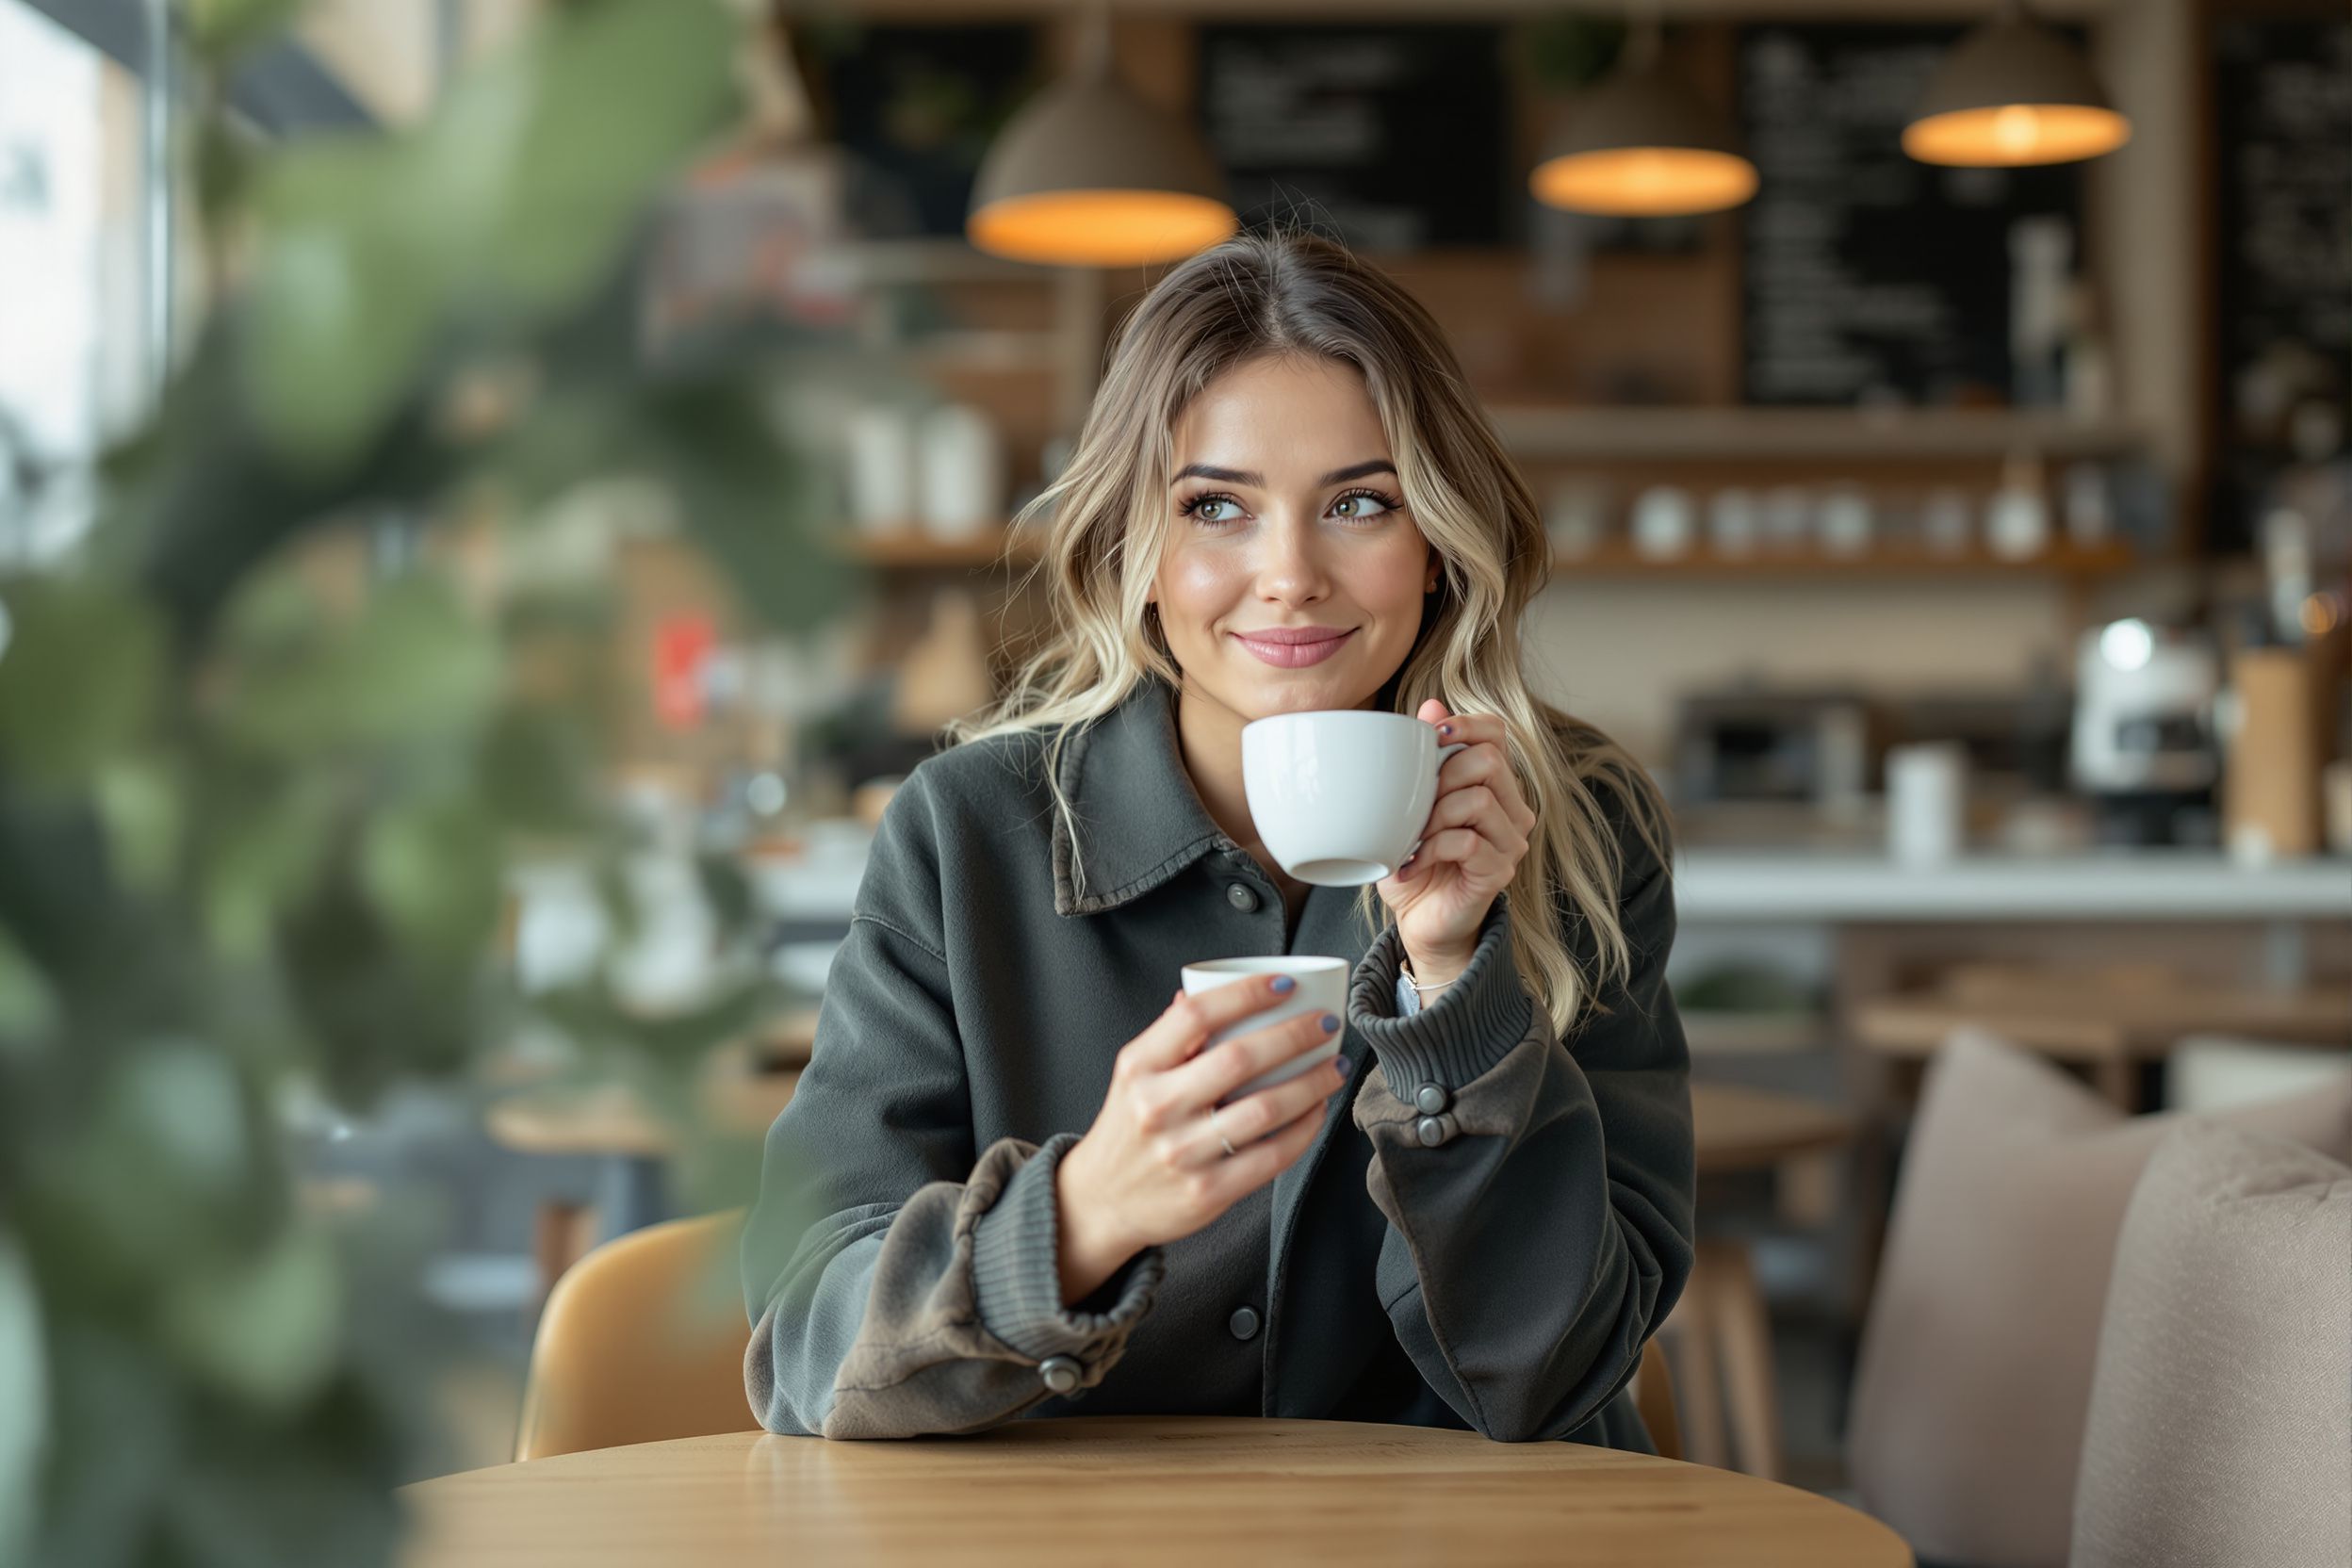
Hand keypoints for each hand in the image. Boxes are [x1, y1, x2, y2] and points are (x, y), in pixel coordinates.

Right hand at [1054, 976, 1349, 1304]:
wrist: (1102, 1200)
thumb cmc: (1129, 1127)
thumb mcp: (1134, 1074)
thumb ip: (1172, 1035)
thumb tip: (1206, 987)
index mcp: (1139, 1067)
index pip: (1196, 1015)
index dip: (1246, 994)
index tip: (1285, 985)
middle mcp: (1158, 1107)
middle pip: (1240, 1059)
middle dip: (1296, 1035)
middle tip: (1327, 1024)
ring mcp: (1183, 1153)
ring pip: (1265, 1109)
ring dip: (1312, 1083)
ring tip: (1334, 1067)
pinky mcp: (1207, 1192)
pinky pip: (1271, 1156)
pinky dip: (1304, 1129)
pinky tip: (1316, 1110)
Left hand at [1376, 700, 1535, 989]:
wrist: (1421, 921)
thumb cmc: (1416, 862)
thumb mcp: (1408, 807)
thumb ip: (1421, 760)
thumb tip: (1431, 706)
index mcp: (1494, 784)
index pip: (1497, 733)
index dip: (1466, 724)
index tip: (1432, 736)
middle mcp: (1512, 809)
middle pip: (1488, 761)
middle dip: (1441, 776)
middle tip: (1414, 806)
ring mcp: (1511, 841)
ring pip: (1479, 799)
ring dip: (1433, 816)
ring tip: (1410, 839)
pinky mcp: (1499, 870)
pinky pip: (1467, 841)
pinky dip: (1430, 849)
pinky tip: (1410, 864)